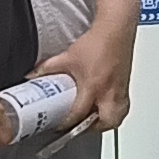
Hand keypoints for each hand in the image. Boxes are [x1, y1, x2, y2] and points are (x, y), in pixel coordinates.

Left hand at [35, 18, 134, 134]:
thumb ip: (48, 68)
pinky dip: (113, 112)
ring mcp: (119, 90)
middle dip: (90, 128)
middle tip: (79, 127)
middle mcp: (109, 91)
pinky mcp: (125, 86)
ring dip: (104, 123)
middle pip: (103, 122)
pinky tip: (105, 108)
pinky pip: (122, 108)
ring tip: (93, 121)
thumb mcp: (68, 56)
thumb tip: (33, 76)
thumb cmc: (97, 42)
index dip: (66, 123)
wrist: (116, 30)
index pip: (79, 113)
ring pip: (116, 118)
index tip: (59, 125)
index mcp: (93, 85)